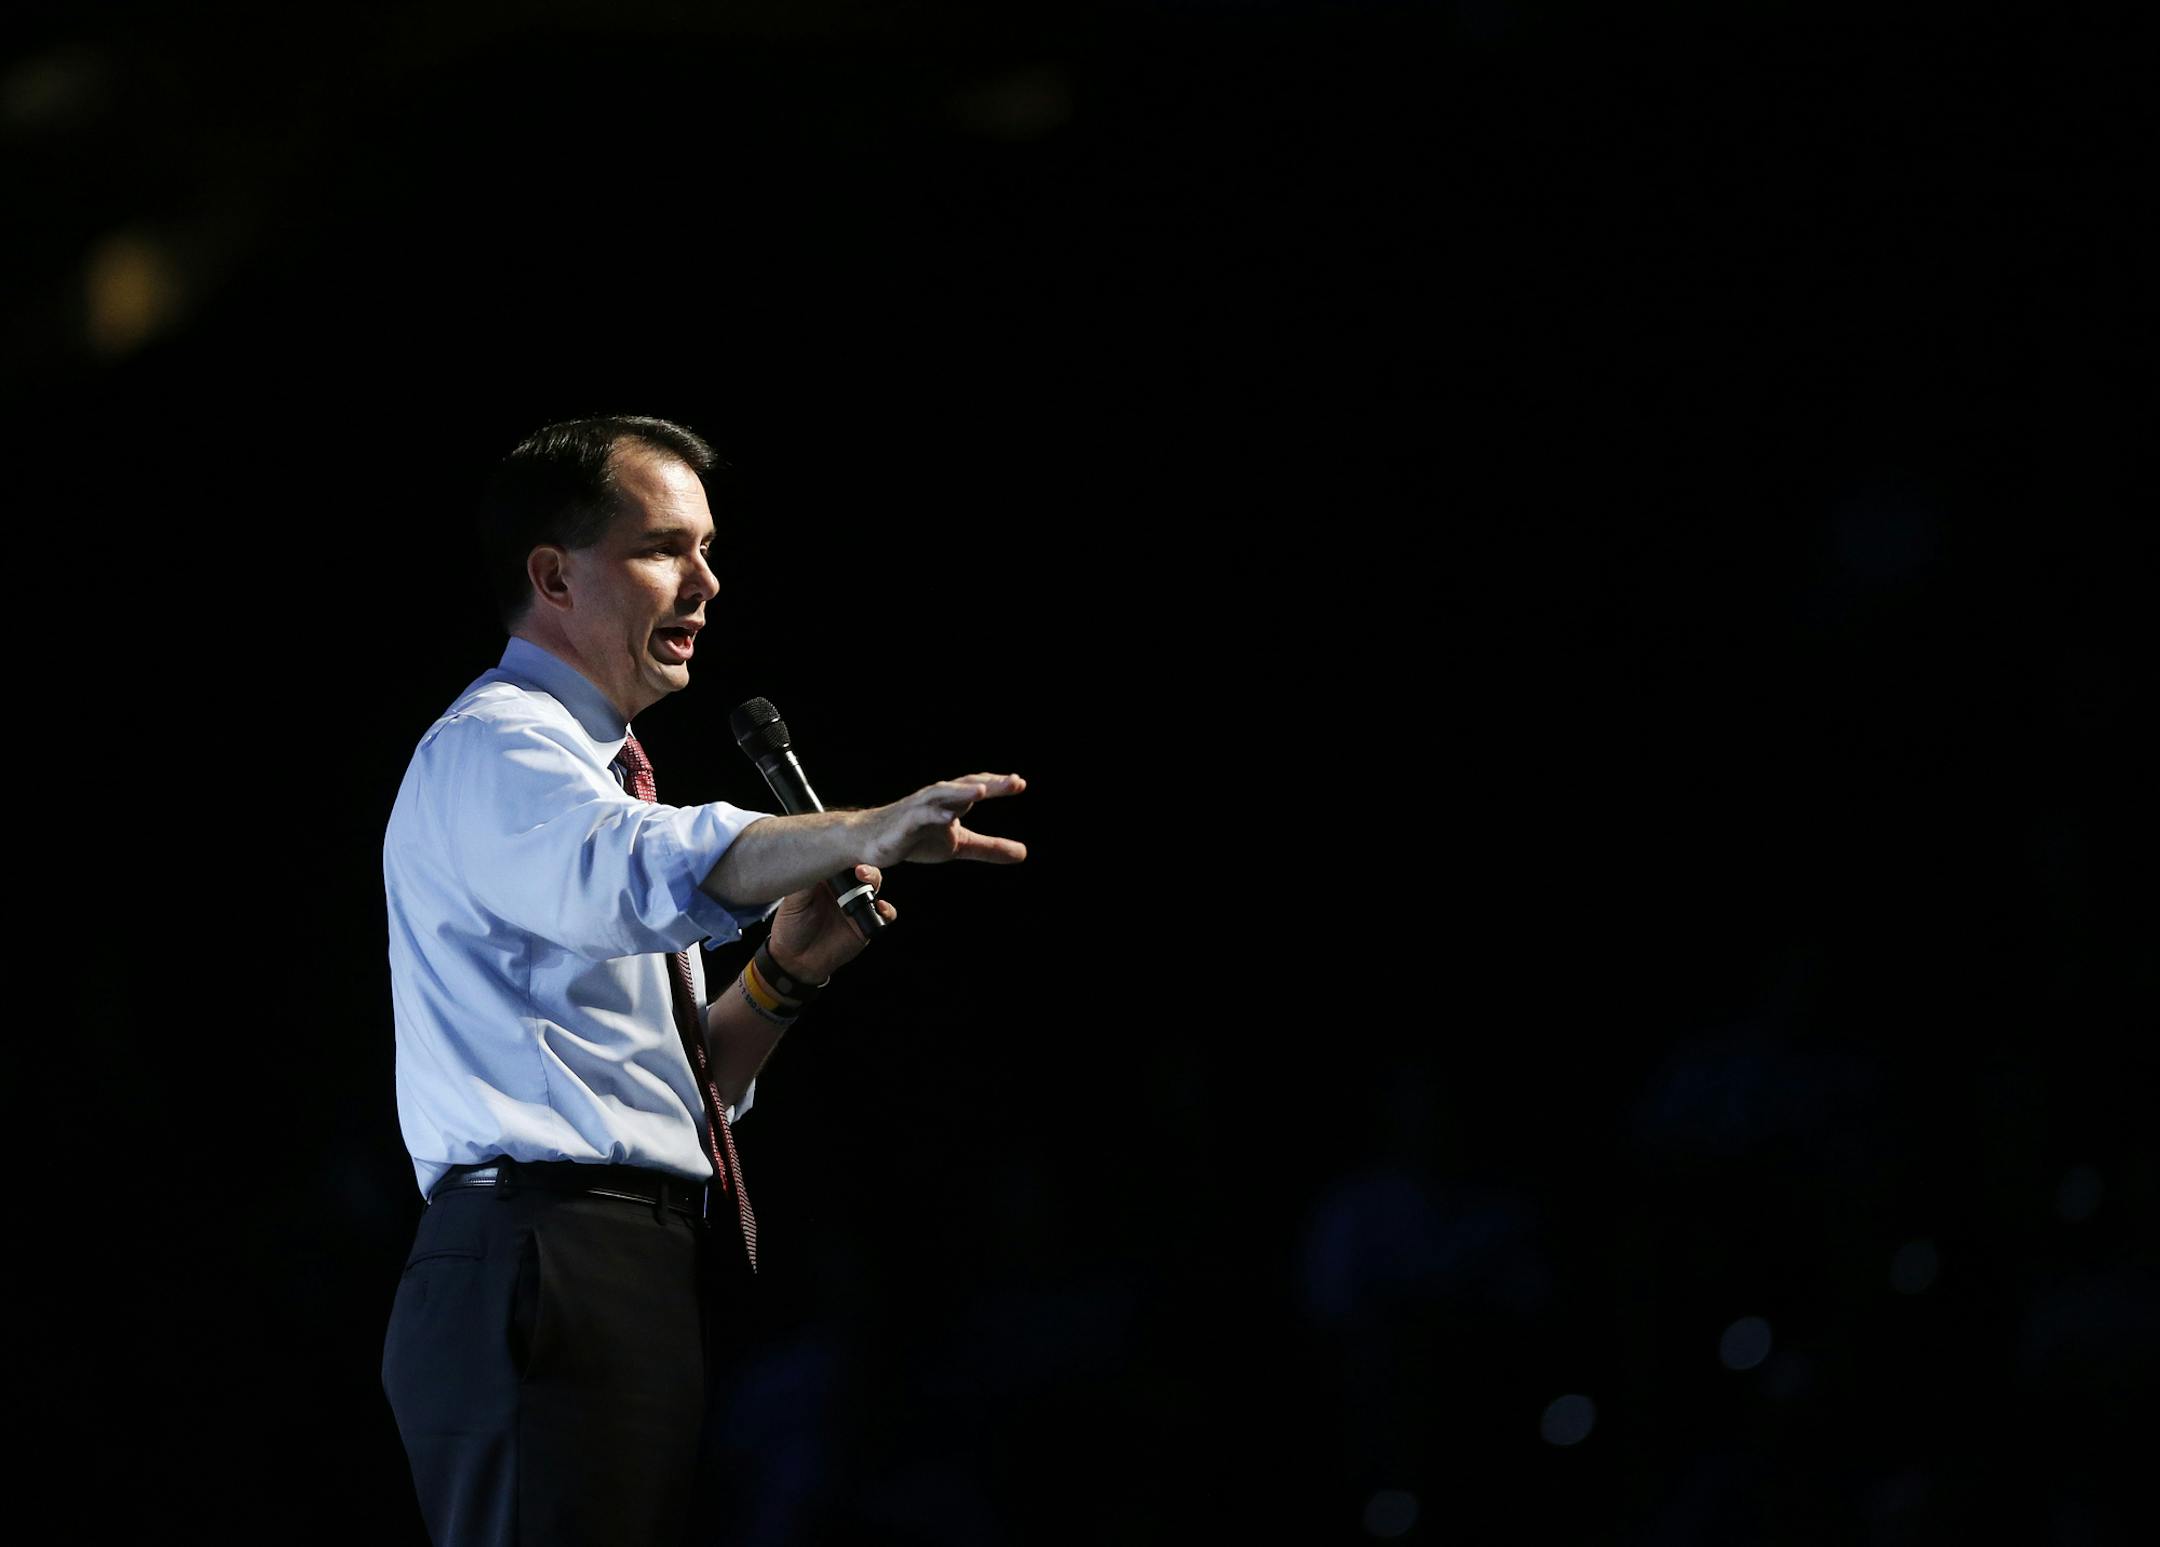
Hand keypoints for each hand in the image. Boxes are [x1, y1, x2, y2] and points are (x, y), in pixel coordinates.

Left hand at [768, 864, 897, 982]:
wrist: (797, 962)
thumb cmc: (791, 928)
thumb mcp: (793, 901)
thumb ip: (805, 881)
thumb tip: (815, 858)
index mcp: (827, 878)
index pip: (842, 858)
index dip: (847, 852)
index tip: (848, 850)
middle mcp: (844, 889)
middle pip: (862, 868)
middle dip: (864, 864)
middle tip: (858, 868)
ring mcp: (857, 906)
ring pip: (875, 886)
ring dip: (875, 880)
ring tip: (866, 881)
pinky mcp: (866, 924)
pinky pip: (885, 914)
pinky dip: (887, 910)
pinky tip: (880, 908)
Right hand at [860, 773, 1027, 868]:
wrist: (870, 842)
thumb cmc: (914, 838)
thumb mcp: (957, 845)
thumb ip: (988, 848)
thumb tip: (1023, 853)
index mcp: (951, 802)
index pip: (977, 788)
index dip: (998, 785)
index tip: (1020, 783)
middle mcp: (936, 799)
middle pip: (966, 786)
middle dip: (989, 783)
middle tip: (1014, 781)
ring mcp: (919, 809)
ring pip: (943, 795)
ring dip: (963, 791)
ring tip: (984, 790)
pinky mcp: (904, 824)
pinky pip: (920, 816)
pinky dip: (935, 814)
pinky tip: (950, 818)